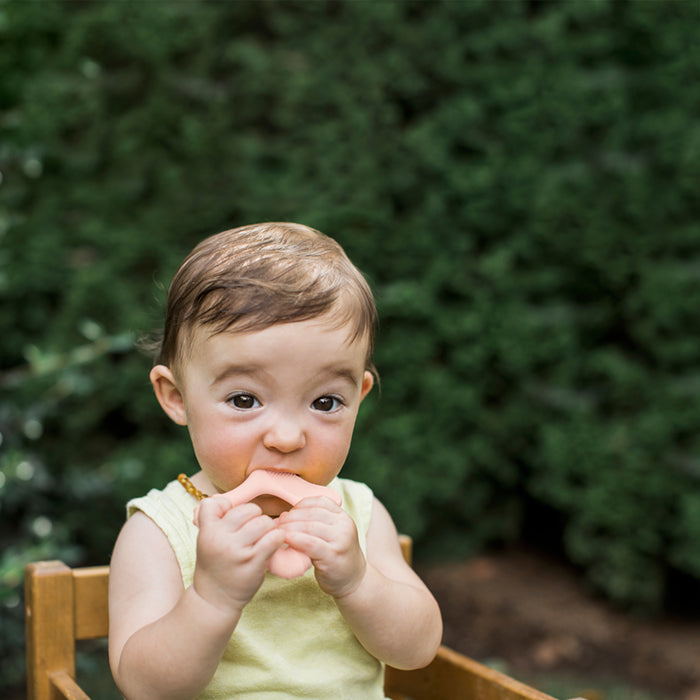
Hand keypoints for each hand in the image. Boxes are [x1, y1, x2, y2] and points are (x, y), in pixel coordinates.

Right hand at [193, 496, 285, 613]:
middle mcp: (220, 539)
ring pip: (264, 521)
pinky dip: (278, 538)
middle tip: (252, 532)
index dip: (227, 507)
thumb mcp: (207, 540)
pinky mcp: (254, 562)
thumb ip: (215, 520)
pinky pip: (275, 537)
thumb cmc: (215, 566)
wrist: (214, 601)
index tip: (231, 519)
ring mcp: (238, 550)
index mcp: (207, 531)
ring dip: (267, 529)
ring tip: (262, 540)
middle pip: (248, 509)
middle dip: (254, 518)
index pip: (216, 502)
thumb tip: (228, 500)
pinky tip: (273, 544)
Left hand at [278, 496, 365, 597]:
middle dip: (291, 517)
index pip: (319, 502)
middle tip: (278, 524)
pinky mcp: (333, 555)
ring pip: (309, 527)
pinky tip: (285, 540)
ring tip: (278, 533)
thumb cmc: (335, 556)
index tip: (288, 514)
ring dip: (289, 528)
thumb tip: (285, 515)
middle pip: (312, 514)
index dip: (299, 506)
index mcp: (343, 516)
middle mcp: (344, 525)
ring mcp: (341, 540)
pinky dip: (295, 539)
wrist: (353, 580)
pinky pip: (310, 543)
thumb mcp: (330, 534)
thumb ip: (315, 522)